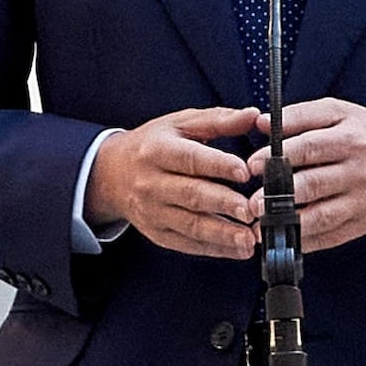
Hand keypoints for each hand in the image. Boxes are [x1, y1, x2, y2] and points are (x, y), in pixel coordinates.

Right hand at [87, 107, 267, 256]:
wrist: (112, 174)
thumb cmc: (152, 145)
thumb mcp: (179, 123)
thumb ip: (218, 120)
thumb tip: (253, 116)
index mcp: (157, 150)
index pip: (190, 159)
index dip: (218, 165)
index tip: (244, 171)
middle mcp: (152, 184)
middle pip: (191, 195)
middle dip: (223, 204)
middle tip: (251, 209)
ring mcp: (154, 212)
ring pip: (191, 226)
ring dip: (223, 235)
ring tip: (249, 238)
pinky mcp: (159, 234)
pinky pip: (189, 245)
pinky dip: (216, 249)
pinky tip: (238, 249)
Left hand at [250, 100, 365, 253]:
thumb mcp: (341, 112)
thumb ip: (300, 115)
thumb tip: (260, 123)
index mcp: (350, 138)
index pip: (308, 148)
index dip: (276, 157)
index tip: (252, 165)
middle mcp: (358, 171)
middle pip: (313, 185)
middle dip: (278, 196)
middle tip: (252, 201)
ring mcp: (362, 200)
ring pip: (321, 217)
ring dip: (288, 223)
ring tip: (262, 224)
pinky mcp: (364, 223)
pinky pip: (331, 236)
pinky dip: (307, 241)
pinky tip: (286, 238)